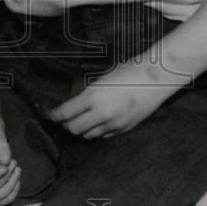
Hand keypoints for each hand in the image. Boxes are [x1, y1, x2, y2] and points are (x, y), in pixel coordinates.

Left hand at [47, 72, 171, 139]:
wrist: (158, 77)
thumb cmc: (131, 69)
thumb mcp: (104, 77)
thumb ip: (90, 92)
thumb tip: (76, 102)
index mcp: (93, 96)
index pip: (65, 113)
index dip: (53, 116)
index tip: (48, 116)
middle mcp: (101, 113)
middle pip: (73, 129)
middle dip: (65, 126)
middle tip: (62, 121)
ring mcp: (114, 123)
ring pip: (88, 136)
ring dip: (81, 130)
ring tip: (79, 123)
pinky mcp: (125, 129)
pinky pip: (104, 136)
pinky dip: (97, 132)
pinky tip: (97, 124)